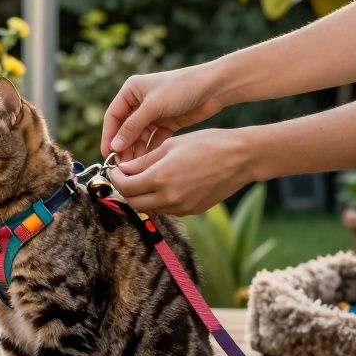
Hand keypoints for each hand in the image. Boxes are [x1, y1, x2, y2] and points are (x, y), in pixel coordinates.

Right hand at [100, 65, 224, 159]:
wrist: (214, 87)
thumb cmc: (181, 88)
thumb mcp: (154, 106)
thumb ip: (133, 127)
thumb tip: (115, 146)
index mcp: (131, 91)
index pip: (113, 117)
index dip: (109, 136)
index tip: (108, 155)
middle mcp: (139, 102)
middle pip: (125, 129)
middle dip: (123, 147)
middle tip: (122, 166)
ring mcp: (153, 113)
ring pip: (139, 137)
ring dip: (136, 151)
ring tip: (135, 168)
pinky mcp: (166, 123)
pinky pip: (153, 139)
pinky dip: (150, 150)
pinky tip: (149, 163)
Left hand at [106, 128, 256, 214]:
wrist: (241, 158)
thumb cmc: (207, 144)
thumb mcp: (170, 146)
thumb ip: (144, 161)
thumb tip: (123, 169)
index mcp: (161, 178)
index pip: (126, 187)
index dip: (116, 179)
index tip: (115, 170)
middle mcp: (170, 197)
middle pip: (134, 204)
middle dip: (126, 190)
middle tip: (125, 176)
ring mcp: (182, 207)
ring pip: (150, 209)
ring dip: (141, 197)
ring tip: (143, 180)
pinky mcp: (193, 211)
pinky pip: (167, 210)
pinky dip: (158, 200)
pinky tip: (163, 185)